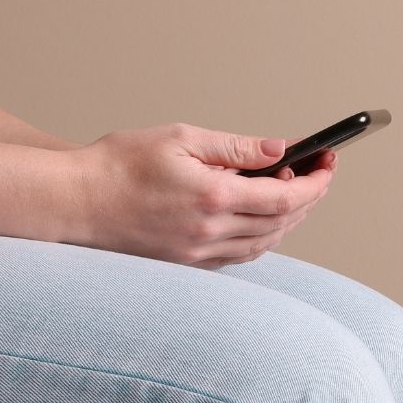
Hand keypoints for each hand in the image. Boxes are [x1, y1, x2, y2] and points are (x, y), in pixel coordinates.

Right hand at [61, 124, 336, 268]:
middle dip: (308, 196)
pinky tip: (258, 215)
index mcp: (214, 198)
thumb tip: (278, 148)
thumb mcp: (181, 138)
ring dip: (287, 218)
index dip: (316, 181)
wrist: (74, 202)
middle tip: (316, 171)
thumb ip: (235, 147)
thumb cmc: (118, 164)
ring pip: (265, 243)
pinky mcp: (185, 264)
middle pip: (282, 223)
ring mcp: (198, 254)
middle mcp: (210, 233)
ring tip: (289, 188)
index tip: (328, 163)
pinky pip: (239, 255)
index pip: (286, 197)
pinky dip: (261, 236)